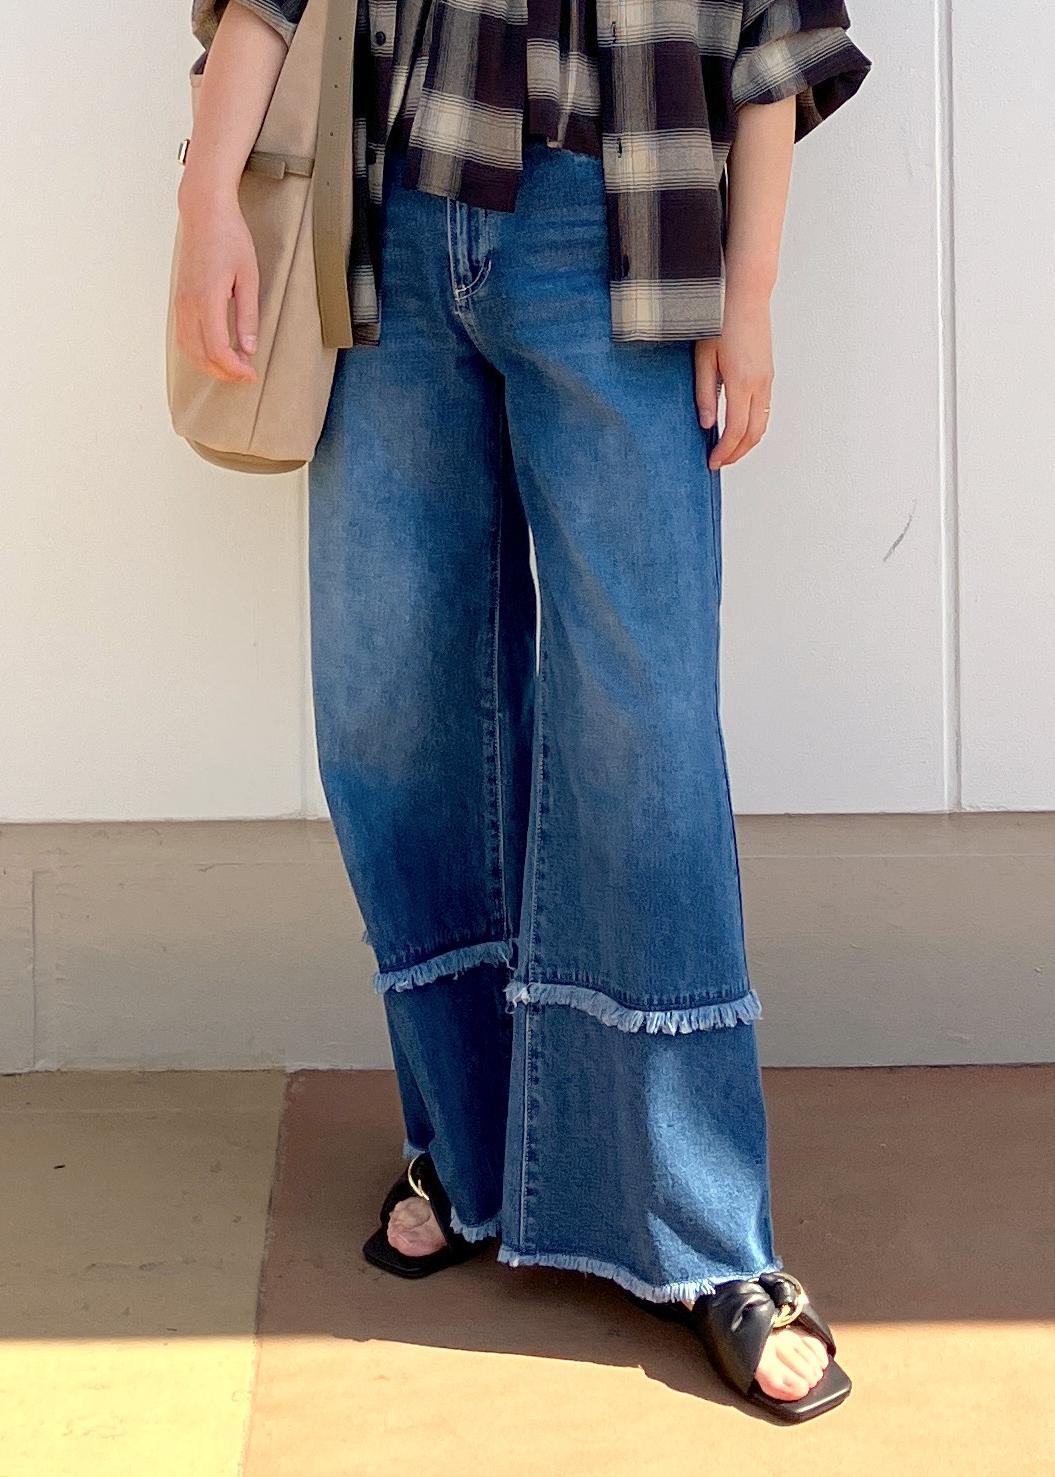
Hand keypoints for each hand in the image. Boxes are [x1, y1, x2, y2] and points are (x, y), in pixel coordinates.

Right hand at [174, 193, 259, 383]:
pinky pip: (183, 337)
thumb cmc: (230, 238)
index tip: (251, 374)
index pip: (217, 349)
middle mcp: (189, 304)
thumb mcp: (249, 277)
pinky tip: (214, 354)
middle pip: (202, 355)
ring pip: (189, 349)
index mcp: (207, 299)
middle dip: (224, 372)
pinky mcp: (180, 300)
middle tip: (246, 375)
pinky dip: (197, 353)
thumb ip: (248, 315)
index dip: (234, 368)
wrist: (205, 214)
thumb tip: (249, 348)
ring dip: (210, 366)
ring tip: (233, 368)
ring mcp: (181, 303)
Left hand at [693, 287, 773, 469]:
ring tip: (727, 449)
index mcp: (742, 382)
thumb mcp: (703, 358)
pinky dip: (753, 425)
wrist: (746, 294)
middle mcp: (760, 383)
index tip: (712, 462)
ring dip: (747, 441)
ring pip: (763, 423)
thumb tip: (707, 425)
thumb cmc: (719, 320)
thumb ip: (705, 393)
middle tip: (719, 462)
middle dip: (737, 453)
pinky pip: (764, 409)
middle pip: (754, 433)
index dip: (724, 452)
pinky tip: (737, 427)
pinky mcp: (768, 373)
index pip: (736, 430)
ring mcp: (767, 378)